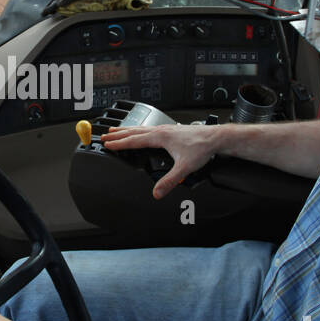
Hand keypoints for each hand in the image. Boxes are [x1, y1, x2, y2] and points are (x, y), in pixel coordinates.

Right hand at [101, 123, 217, 198]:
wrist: (215, 138)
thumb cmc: (201, 148)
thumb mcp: (184, 168)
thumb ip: (169, 181)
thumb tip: (157, 192)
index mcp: (160, 137)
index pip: (134, 141)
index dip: (119, 143)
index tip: (107, 144)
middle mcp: (161, 130)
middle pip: (134, 131)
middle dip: (118, 134)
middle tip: (105, 135)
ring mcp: (166, 128)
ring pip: (141, 128)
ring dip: (127, 130)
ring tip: (117, 130)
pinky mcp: (171, 129)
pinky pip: (149, 128)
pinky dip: (138, 130)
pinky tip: (140, 132)